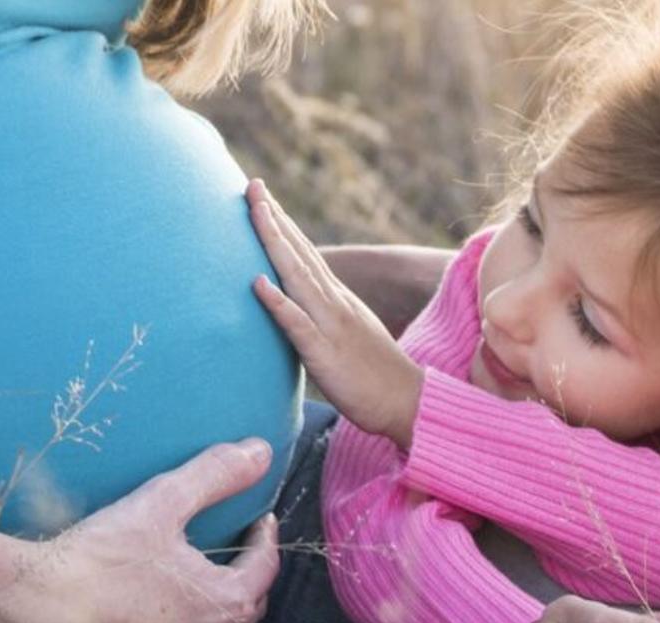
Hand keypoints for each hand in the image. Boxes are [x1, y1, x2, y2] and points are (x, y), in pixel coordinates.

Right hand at [0, 438, 280, 622]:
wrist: (30, 613)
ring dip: (221, 602)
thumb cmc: (97, 562)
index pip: (266, 566)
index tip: (259, 517)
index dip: (265, 537)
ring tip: (204, 572)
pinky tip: (166, 603)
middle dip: (248, 570)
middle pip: (249, 602)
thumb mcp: (162, 504)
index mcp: (227, 604)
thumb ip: (215, 475)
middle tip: (237, 542)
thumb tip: (260, 451)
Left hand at [247, 178, 422, 446]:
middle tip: (251, 184)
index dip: (282, 224)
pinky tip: (257, 283)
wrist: (408, 401)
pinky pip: (298, 325)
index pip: (305, 254)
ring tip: (254, 212)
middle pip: (299, 253)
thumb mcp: (346, 335)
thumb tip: (297, 305)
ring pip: (298, 277)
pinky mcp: (326, 354)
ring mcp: (331, 325)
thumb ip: (323, 316)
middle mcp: (334, 303)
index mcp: (337, 299)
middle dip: (274, 218)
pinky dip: (278, 302)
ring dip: (275, 243)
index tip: (260, 196)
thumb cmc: (374, 375)